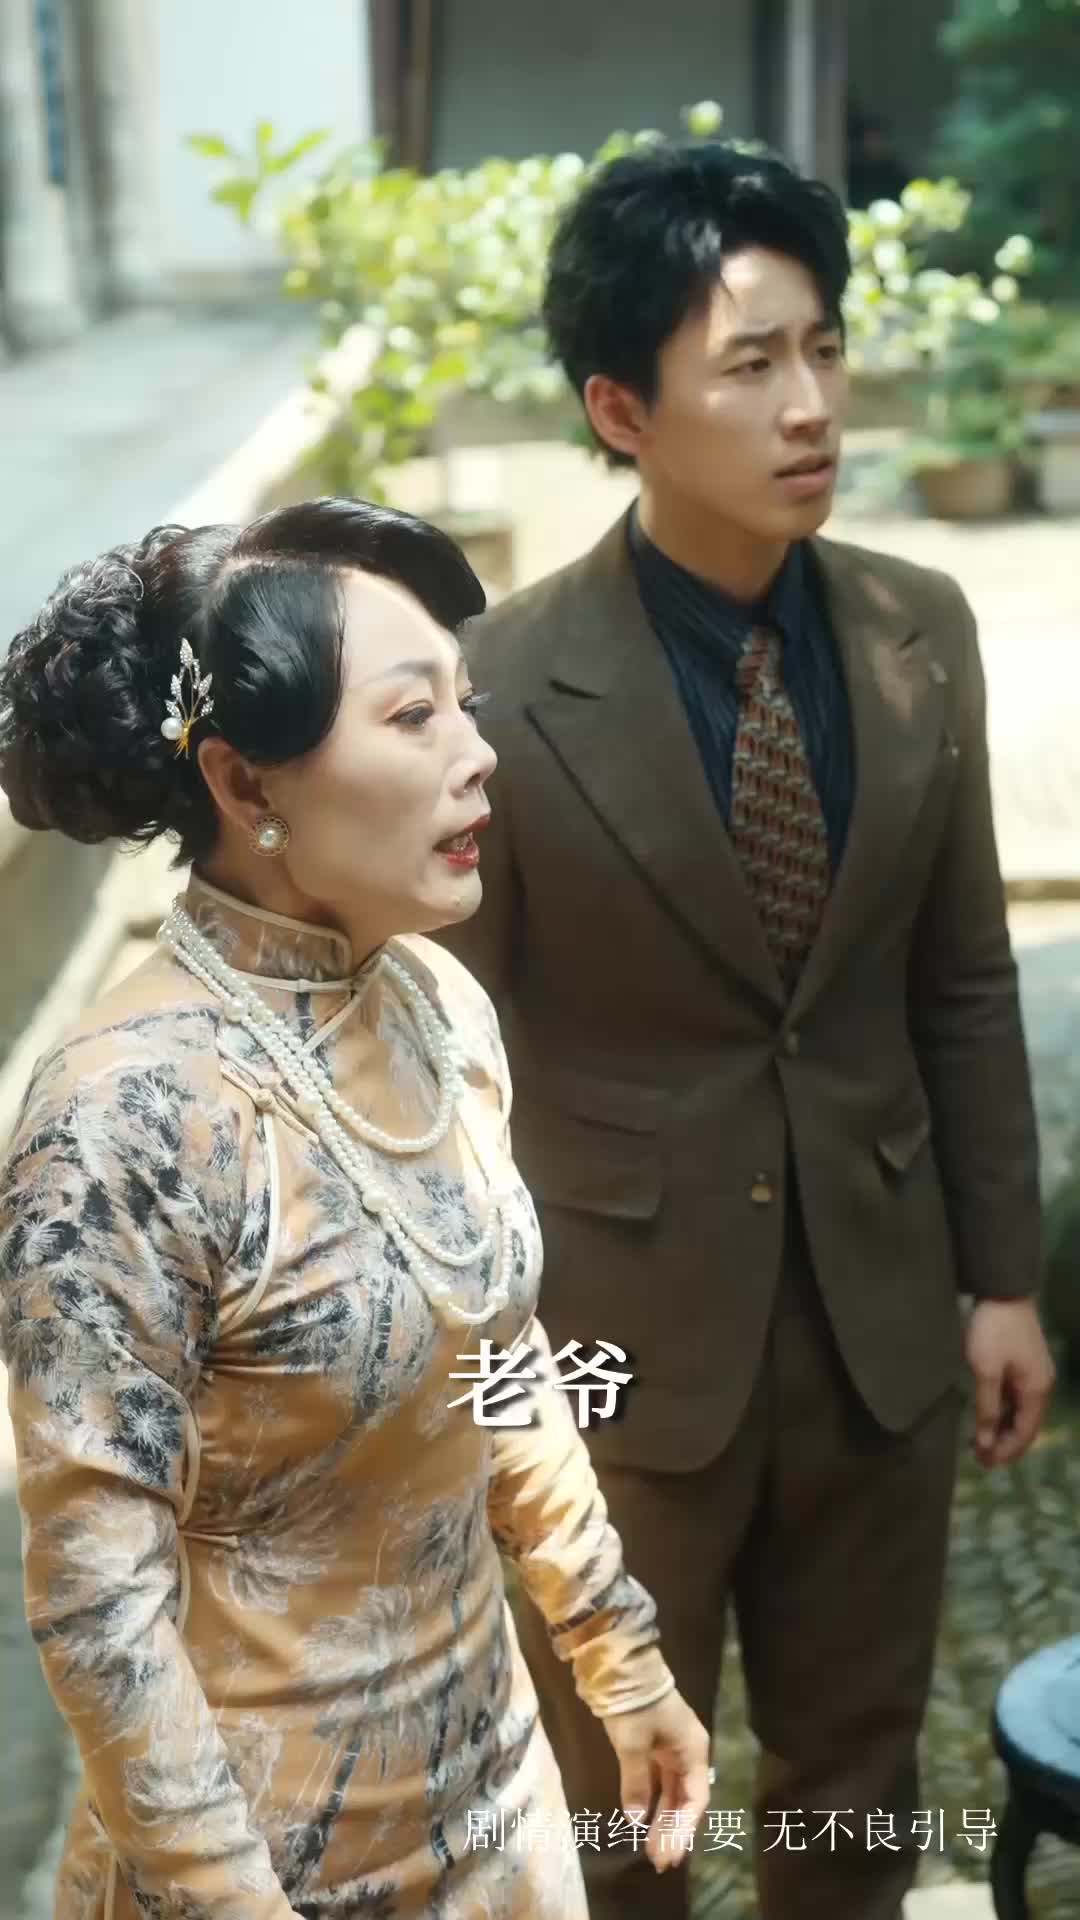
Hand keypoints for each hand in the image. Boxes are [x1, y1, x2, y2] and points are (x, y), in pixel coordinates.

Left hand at [601, 1688, 711, 1872]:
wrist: (621, 1665)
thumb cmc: (634, 1703)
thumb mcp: (633, 1744)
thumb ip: (636, 1783)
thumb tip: (635, 1821)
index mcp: (693, 1750)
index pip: (695, 1799)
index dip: (683, 1830)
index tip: (669, 1855)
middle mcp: (688, 1752)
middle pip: (685, 1799)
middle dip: (673, 1831)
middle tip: (659, 1862)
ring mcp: (672, 1748)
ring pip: (671, 1792)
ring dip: (662, 1819)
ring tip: (650, 1849)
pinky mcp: (655, 1745)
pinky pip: (658, 1781)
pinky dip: (651, 1801)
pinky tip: (642, 1820)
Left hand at [965, 1297, 1054, 1466]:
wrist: (1003, 1291)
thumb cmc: (993, 1331)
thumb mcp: (985, 1370)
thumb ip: (987, 1406)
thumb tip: (985, 1440)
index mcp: (1036, 1391)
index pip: (1025, 1433)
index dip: (1005, 1451)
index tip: (984, 1462)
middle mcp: (1041, 1387)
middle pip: (1026, 1426)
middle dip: (1005, 1444)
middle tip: (981, 1458)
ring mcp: (1035, 1375)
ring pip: (1021, 1412)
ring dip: (1003, 1428)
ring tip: (981, 1442)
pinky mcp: (1026, 1365)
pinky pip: (1017, 1398)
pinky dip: (1004, 1411)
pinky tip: (988, 1416)